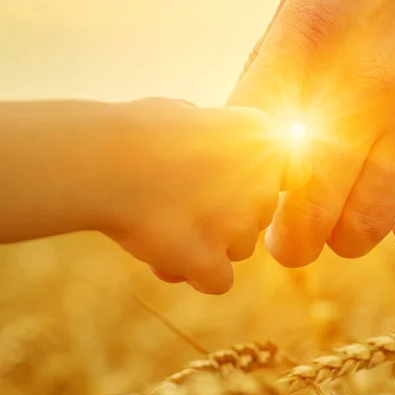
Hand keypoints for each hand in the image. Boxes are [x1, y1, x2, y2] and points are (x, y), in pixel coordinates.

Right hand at [105, 98, 288, 293]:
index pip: (290, 172)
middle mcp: (262, 182)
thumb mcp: (186, 114)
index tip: (230, 182)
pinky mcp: (210, 260)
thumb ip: (213, 133)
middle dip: (229, 214)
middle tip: (185, 203)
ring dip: (211, 244)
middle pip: (259, 215)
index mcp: (260, 137)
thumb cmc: (137, 131)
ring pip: (240, 249)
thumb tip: (208, 141)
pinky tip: (168, 254)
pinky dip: (197, 272)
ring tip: (167, 226)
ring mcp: (239, 225)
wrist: (104, 162)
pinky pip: (219, 280)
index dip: (259, 182)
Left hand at [229, 0, 394, 265]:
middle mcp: (362, 89)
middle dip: (290, 240)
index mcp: (304, 48)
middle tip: (290, 241)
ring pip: (365, 223)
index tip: (253, 206)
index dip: (246, 195)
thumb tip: (251, 133)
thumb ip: (275, 67)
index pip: (251, 156)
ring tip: (343, 233)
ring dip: (345, 239)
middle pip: (306, 207)